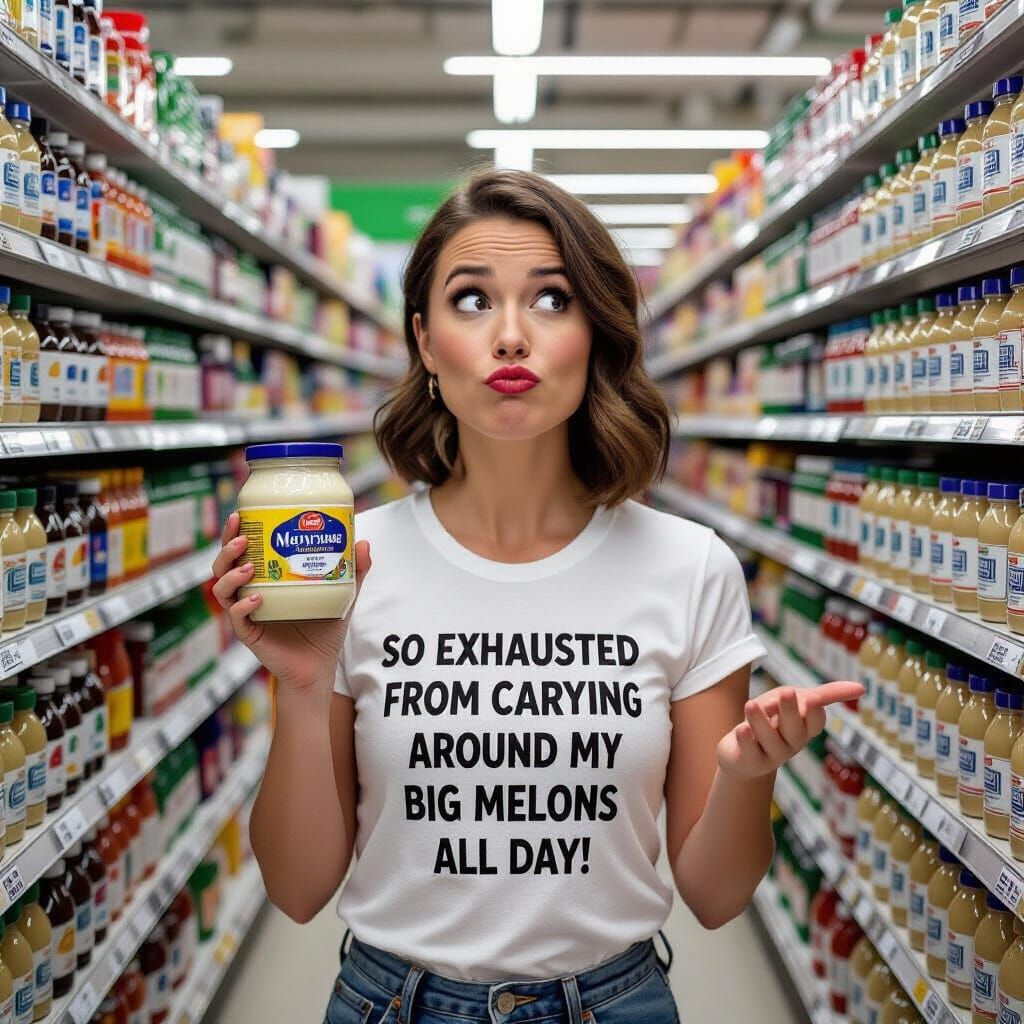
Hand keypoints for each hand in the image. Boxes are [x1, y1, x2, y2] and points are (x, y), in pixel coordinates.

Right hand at [210, 511, 371, 693]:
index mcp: (265, 578)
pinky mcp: (250, 634)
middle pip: (224, 565)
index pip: (243, 550)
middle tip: (242, 536)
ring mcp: (247, 613)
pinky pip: (237, 618)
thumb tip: (364, 543)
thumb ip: (353, 571)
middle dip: (227, 547)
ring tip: (249, 566)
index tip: (240, 514)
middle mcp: (250, 592)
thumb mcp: (341, 594)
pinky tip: (257, 599)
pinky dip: (243, 606)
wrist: (319, 668)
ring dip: (230, 574)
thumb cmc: (325, 629)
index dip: (235, 532)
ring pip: (222, 589)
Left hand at [716, 681, 864, 779]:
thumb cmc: (773, 720)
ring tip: (751, 704)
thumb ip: (826, 695)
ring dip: (760, 721)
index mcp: (804, 729)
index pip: (814, 723)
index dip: (813, 713)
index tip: (813, 698)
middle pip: (794, 730)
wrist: (740, 753)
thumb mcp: (796, 700)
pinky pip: (749, 751)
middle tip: (786, 692)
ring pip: (769, 739)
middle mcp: (791, 744)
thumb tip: (863, 688)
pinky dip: (745, 740)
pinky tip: (742, 729)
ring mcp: (771, 755)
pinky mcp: (749, 762)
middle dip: (790, 711)